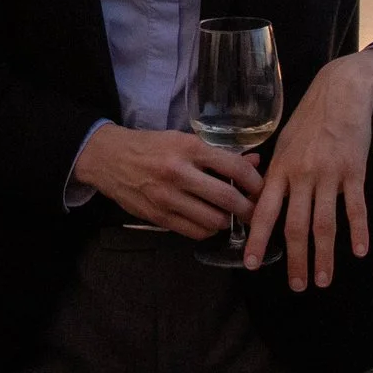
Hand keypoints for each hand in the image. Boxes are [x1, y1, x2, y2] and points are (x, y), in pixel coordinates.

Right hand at [73, 123, 261, 239]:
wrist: (108, 158)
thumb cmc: (150, 146)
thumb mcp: (183, 140)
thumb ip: (219, 153)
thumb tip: (254, 162)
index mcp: (189, 148)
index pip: (234, 167)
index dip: (255, 182)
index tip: (263, 189)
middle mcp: (179, 173)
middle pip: (227, 198)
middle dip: (248, 209)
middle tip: (256, 211)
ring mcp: (167, 198)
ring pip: (213, 220)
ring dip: (228, 221)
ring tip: (231, 216)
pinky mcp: (158, 217)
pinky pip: (194, 232)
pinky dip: (208, 230)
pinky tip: (209, 222)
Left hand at [246, 49, 372, 289]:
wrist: (340, 93)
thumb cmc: (308, 121)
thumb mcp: (283, 144)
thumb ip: (275, 174)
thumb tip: (263, 202)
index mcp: (280, 170)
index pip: (264, 211)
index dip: (257, 239)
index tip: (251, 264)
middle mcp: (302, 175)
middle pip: (296, 226)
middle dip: (295, 260)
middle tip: (296, 286)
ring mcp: (329, 175)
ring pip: (324, 224)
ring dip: (324, 256)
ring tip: (324, 280)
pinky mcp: (354, 171)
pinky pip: (355, 208)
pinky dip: (358, 232)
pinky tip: (359, 252)